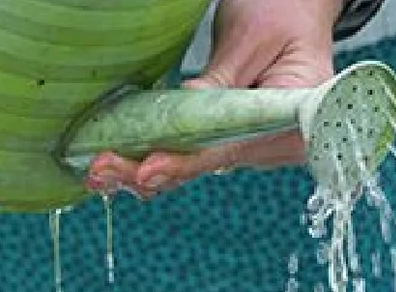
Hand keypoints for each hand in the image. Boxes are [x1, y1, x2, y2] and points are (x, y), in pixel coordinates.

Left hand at [86, 0, 342, 197]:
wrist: (295, 10)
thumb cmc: (282, 14)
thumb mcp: (250, 38)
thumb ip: (219, 79)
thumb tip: (180, 111)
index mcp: (296, 123)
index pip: (233, 148)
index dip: (187, 160)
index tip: (147, 169)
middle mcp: (275, 145)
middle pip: (209, 163)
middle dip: (154, 169)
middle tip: (102, 170)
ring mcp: (253, 146)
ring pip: (195, 164)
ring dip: (145, 169)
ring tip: (99, 172)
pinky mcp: (231, 139)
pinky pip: (193, 153)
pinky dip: (156, 156)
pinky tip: (118, 165)